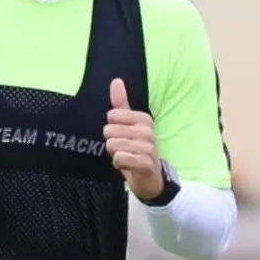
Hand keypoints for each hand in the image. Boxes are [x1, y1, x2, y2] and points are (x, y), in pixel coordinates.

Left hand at [104, 78, 163, 200]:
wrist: (150, 178)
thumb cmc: (137, 150)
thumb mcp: (128, 125)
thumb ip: (121, 104)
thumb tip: (116, 81)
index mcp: (145, 119)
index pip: (112, 115)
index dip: (112, 129)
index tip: (122, 136)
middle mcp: (148, 131)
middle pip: (109, 130)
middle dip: (112, 143)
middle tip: (124, 149)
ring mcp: (148, 148)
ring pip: (113, 144)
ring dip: (115, 154)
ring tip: (126, 157)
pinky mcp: (146, 163)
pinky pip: (120, 158)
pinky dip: (119, 163)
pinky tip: (127, 166)